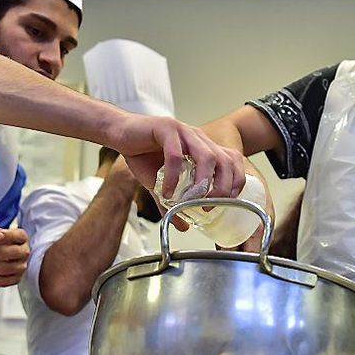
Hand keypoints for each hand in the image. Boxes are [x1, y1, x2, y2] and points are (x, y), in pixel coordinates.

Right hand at [108, 115, 245, 199]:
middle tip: (209, 207)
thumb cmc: (143, 155)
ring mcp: (184, 131)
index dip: (235, 181)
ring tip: (190, 200)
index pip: (232, 160)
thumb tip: (182, 226)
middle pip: (225, 160)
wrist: (119, 133)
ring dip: (203, 182)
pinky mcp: (165, 128)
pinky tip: (165, 190)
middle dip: (223, 187)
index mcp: (203, 147)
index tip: (227, 202)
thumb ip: (173, 204)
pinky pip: (175, 155)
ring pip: (206, 156)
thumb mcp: (161, 184)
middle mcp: (198, 138)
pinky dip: (173, 176)